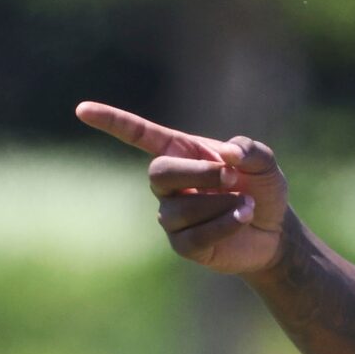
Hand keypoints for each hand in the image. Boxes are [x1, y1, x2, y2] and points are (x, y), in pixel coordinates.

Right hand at [75, 101, 290, 275]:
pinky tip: (242, 219)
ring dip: (220, 204)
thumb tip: (228, 153)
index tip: (81, 110)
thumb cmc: (261, 189)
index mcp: (182, 153)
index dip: (112, 122)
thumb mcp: (265, 164)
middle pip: (158, 173)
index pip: (139, 135)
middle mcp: (170, 183)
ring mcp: (172, 215)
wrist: (273, 232)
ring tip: (247, 205)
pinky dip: (224, 224)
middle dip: (198, 174)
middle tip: (233, 179)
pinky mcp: (182, 244)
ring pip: (180, 208)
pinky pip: (194, 234)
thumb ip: (251, 150)